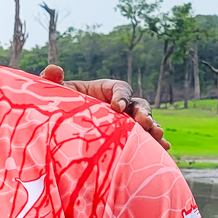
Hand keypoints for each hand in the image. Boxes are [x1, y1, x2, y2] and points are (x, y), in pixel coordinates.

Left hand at [41, 64, 169, 149]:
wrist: (62, 126)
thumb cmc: (62, 105)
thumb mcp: (57, 93)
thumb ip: (53, 81)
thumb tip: (52, 69)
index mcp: (107, 90)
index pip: (121, 88)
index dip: (121, 96)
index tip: (117, 106)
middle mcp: (122, 105)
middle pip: (139, 106)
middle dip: (144, 114)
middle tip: (144, 123)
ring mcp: (127, 122)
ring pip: (146, 122)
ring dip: (153, 127)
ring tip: (158, 136)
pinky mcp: (127, 137)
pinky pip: (144, 139)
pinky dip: (154, 143)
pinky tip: (164, 148)